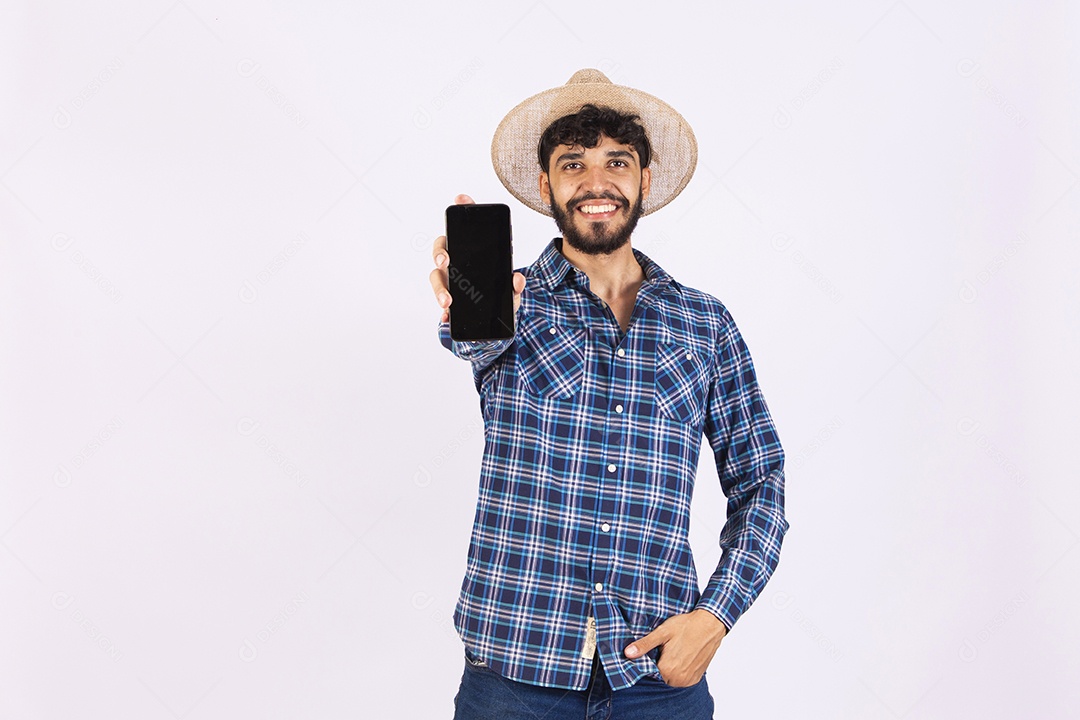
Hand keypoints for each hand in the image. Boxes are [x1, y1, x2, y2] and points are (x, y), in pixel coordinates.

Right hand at [429, 193, 526, 323]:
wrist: (495, 321)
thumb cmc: (500, 295)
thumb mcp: (512, 291)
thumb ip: (515, 285)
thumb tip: (517, 280)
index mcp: (473, 252)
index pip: (466, 226)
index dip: (463, 209)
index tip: (461, 199)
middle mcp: (457, 262)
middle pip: (442, 249)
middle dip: (440, 252)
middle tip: (445, 261)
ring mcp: (449, 280)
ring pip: (436, 277)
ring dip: (439, 288)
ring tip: (448, 302)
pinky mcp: (447, 299)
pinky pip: (440, 303)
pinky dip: (442, 311)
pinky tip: (446, 316)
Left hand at [624, 609, 727, 686]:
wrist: (710, 624)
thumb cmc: (686, 626)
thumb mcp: (662, 632)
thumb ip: (644, 645)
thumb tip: (628, 653)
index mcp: (667, 669)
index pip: (649, 672)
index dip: (648, 661)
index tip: (652, 651)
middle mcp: (679, 679)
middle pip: (660, 676)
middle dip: (659, 665)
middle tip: (664, 649)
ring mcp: (689, 680)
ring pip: (671, 679)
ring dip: (670, 669)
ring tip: (674, 651)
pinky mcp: (696, 678)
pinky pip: (682, 679)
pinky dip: (679, 671)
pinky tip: (682, 656)